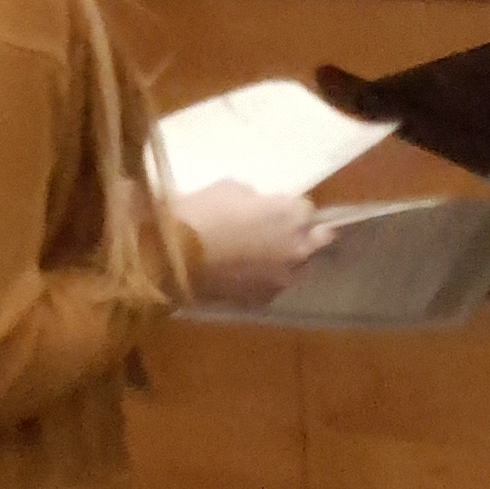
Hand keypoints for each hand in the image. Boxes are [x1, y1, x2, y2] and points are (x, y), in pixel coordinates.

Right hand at [168, 182, 327, 303]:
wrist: (174, 257)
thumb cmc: (201, 213)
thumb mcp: (230, 188)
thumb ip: (256, 199)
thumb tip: (258, 207)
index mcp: (292, 215)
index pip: (306, 209)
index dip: (289, 208)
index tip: (275, 207)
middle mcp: (297, 249)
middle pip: (315, 241)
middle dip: (303, 235)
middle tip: (280, 231)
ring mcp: (282, 279)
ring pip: (297, 268)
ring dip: (286, 260)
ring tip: (262, 256)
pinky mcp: (262, 300)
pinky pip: (272, 286)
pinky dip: (264, 279)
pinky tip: (245, 273)